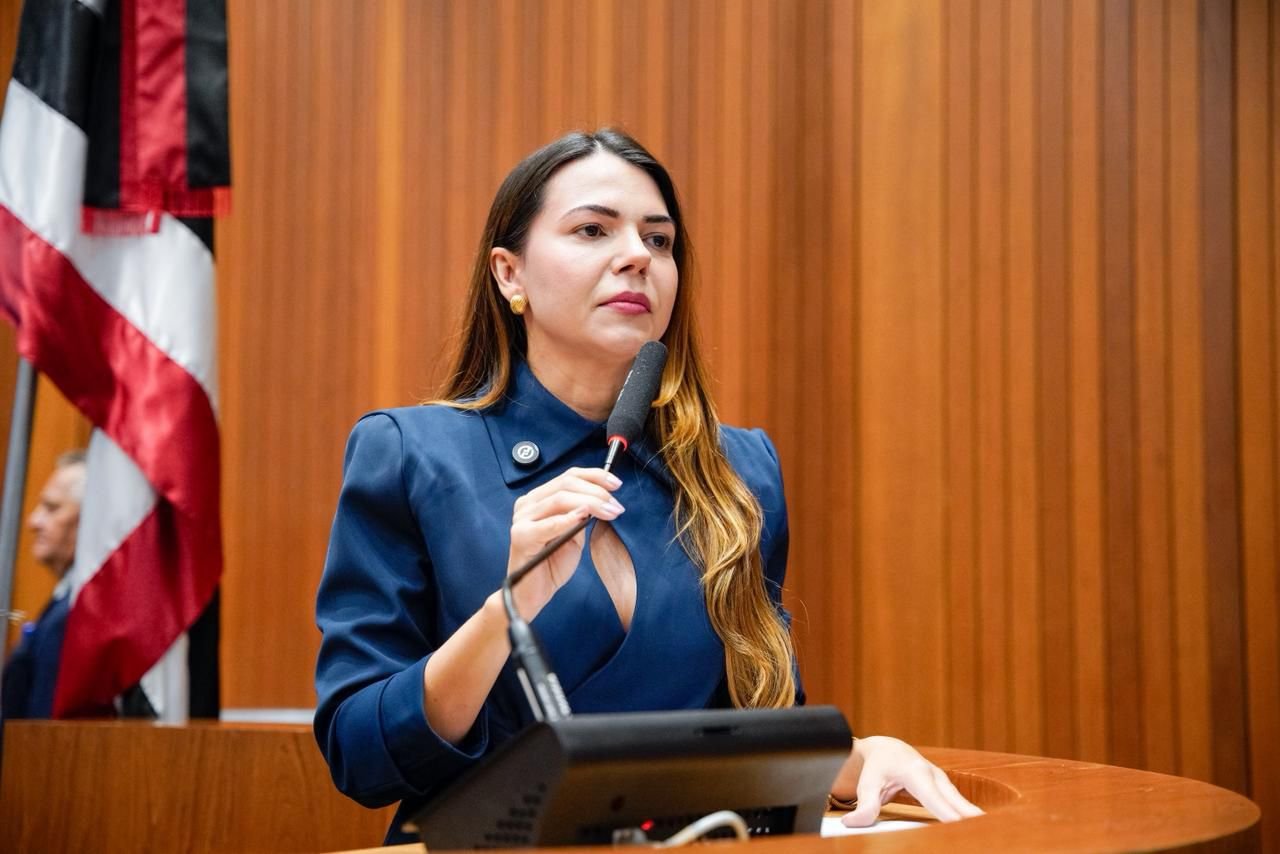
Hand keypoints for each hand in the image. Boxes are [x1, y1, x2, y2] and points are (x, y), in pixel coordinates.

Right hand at [507, 466, 623, 618]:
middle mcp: (528, 504)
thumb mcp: (574, 533)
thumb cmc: (552, 563)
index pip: (568, 476)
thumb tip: (603, 498)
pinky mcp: (521, 536)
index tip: (616, 484)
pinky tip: (584, 517)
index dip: (595, 476)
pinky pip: (549, 524)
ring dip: (590, 503)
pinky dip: (568, 518)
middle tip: (616, 506)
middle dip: (597, 492)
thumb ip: (582, 514)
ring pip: (560, 499)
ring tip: (609, 512)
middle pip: (566, 484)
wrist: (533, 593)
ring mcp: (522, 518)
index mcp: (539, 499)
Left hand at [832, 735, 982, 825]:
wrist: (886, 750)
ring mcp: (943, 782)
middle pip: (957, 802)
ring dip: (976, 819)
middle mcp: (935, 776)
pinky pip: (960, 807)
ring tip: (992, 835)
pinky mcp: (946, 790)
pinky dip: (971, 818)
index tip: (965, 826)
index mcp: (916, 772)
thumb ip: (864, 804)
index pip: (936, 799)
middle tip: (990, 834)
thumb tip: (852, 823)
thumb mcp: (867, 783)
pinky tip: (983, 830)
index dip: (951, 815)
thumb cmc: (877, 766)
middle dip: (972, 818)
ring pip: (963, 804)